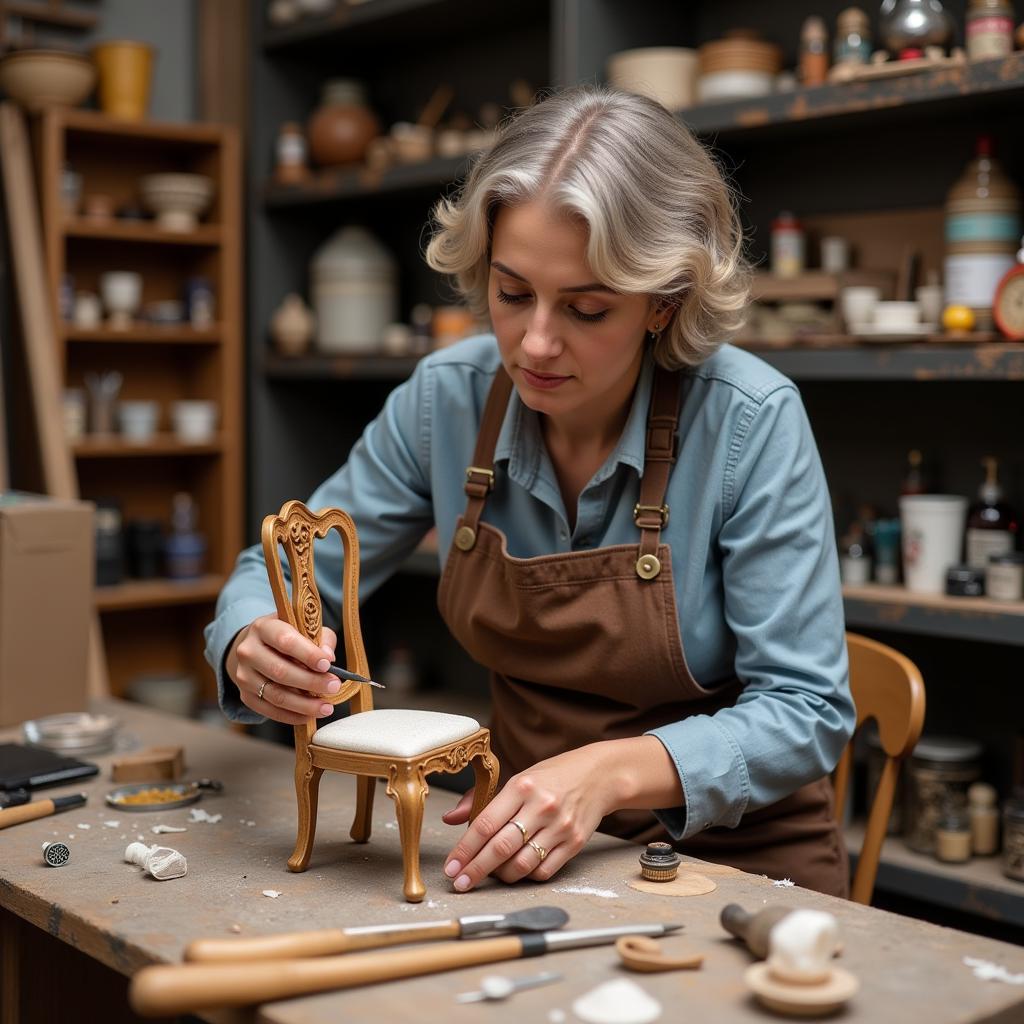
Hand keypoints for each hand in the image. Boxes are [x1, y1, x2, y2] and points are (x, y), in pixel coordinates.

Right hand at [227, 615, 339, 724]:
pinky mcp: (245, 696)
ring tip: (327, 707)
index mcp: (263, 628)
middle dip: (311, 681)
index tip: (327, 665)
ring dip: (304, 704)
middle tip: (334, 687)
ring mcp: (244, 675)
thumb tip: (329, 657)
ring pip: (275, 695)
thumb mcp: (304, 628)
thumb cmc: (287, 637)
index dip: (307, 654)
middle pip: (280, 671)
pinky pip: (270, 711)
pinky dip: (292, 716)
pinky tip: (310, 715)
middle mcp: (248, 651)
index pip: (285, 640)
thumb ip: (320, 638)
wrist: (255, 649)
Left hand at [440, 745, 620, 890]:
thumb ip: (482, 800)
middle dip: (475, 870)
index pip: (485, 823)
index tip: (451, 867)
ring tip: (490, 874)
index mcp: (522, 786)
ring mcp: (560, 826)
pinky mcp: (574, 843)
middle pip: (501, 847)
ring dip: (500, 876)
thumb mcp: (518, 778)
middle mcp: (541, 806)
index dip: (465, 849)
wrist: (599, 776)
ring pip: (521, 864)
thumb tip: (450, 818)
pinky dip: (526, 876)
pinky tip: (517, 870)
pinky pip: (544, 871)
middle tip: (460, 883)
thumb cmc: (552, 777)